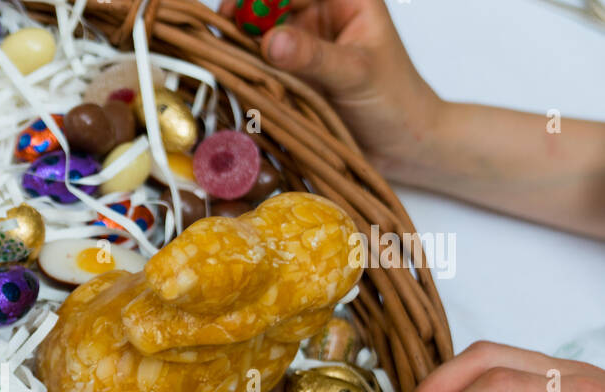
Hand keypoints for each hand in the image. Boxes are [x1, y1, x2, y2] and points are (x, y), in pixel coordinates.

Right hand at [218, 0, 443, 168]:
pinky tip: (232, 79)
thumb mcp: (355, 74)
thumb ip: (313, 56)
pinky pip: (260, 65)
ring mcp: (304, 45)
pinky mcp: (291, 74)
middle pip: (269, 4)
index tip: (235, 13)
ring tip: (220, 63)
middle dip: (242, 18)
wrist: (403, 146)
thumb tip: (269, 40)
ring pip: (259, 34)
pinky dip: (245, 70)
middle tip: (218, 40)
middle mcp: (321, 15)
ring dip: (240, 47)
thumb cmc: (395, 101)